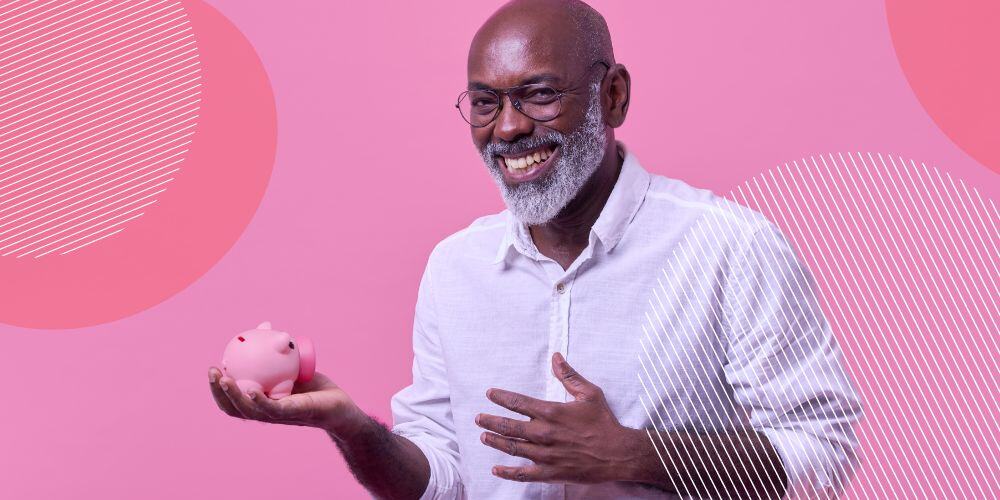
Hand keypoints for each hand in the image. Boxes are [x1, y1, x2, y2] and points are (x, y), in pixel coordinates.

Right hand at [207, 367, 363, 437]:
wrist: (339, 404)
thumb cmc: (313, 387)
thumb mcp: (291, 365)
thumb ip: (276, 352)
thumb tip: (263, 326)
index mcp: (261, 404)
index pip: (232, 401)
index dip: (218, 389)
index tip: (212, 368)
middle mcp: (265, 413)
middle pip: (234, 408)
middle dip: (218, 391)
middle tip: (212, 371)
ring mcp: (278, 416)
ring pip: (249, 410)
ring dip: (233, 395)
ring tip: (224, 379)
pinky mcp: (294, 414)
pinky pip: (273, 409)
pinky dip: (260, 401)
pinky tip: (252, 391)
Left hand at [475, 353, 636, 483]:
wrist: (618, 453)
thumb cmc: (604, 422)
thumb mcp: (590, 393)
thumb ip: (569, 375)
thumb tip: (556, 357)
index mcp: (551, 412)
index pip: (518, 402)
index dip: (501, 397)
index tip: (490, 394)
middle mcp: (544, 433)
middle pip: (509, 426)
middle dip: (490, 420)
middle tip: (478, 417)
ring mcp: (545, 454)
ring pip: (512, 447)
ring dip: (495, 441)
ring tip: (483, 435)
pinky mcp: (550, 472)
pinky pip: (523, 474)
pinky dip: (507, 472)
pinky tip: (496, 469)